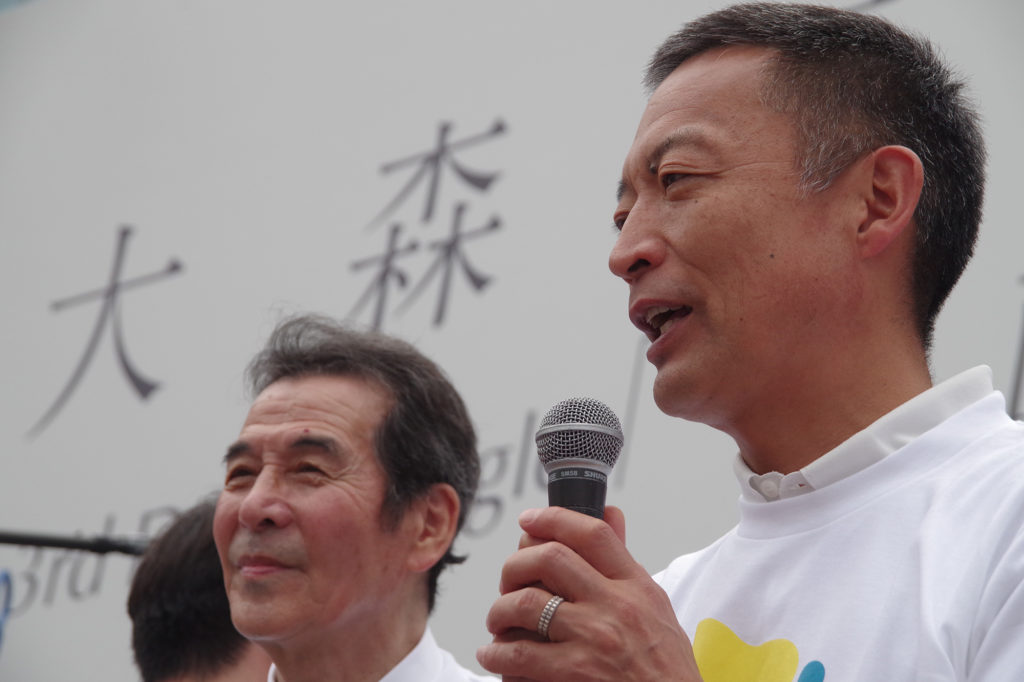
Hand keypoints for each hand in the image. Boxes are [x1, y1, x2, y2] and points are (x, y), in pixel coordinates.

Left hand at [476, 505, 702, 680]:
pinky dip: (497, 652)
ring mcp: (595, 638)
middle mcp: (616, 606)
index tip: (529, 519)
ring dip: (500, 610)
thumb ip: (624, 563)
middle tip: (507, 580)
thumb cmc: (665, 667)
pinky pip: (520, 654)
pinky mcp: (576, 673)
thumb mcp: (655, 608)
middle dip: (516, 564)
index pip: (593, 534)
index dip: (553, 518)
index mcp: (636, 587)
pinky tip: (493, 654)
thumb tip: (610, 513)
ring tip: (497, 620)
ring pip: (526, 603)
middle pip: (551, 557)